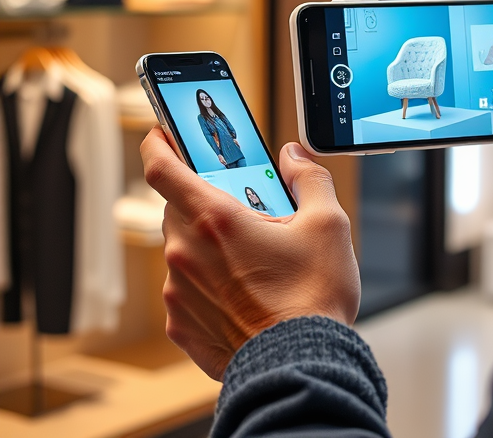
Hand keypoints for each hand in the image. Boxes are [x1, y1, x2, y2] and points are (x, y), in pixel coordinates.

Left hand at [142, 130, 359, 379]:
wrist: (300, 365)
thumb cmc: (312, 298)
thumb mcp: (328, 224)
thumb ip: (309, 178)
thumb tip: (295, 158)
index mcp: (215, 220)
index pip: (163, 167)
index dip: (158, 143)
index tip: (164, 133)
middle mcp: (186, 254)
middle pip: (180, 209)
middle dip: (209, 202)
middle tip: (246, 208)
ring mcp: (179, 292)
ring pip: (186, 251)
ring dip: (212, 247)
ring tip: (257, 260)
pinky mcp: (183, 325)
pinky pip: (189, 291)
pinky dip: (212, 285)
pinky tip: (247, 293)